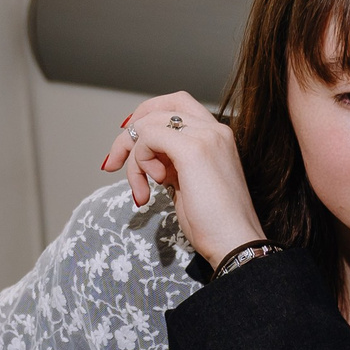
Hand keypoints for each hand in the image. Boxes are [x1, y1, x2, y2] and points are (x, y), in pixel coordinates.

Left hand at [103, 94, 266, 266]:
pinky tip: (150, 186)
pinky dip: (139, 161)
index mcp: (216, 136)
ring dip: (133, 157)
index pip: (176, 106)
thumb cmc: (214, 224)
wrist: (235, 243)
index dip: (146, 118)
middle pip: (159, 108)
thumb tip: (149, 160)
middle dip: (130, 131)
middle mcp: (214, 130)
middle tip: (114, 162)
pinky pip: (148, 138)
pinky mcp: (192, 149)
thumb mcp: (188, 184)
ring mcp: (205, 136)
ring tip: (141, 189)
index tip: (128, 146)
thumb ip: (172, 164)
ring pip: (149, 124)